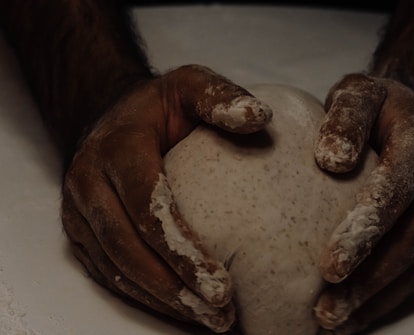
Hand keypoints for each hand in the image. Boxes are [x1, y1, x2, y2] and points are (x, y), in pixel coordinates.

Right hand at [60, 64, 271, 332]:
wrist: (113, 116)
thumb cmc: (159, 105)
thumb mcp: (190, 85)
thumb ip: (220, 98)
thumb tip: (258, 118)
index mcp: (117, 149)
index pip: (147, 206)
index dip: (181, 250)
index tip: (221, 285)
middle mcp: (89, 182)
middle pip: (128, 249)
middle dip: (173, 289)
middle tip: (219, 315)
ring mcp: (80, 211)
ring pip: (115, 268)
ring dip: (160, 301)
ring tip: (206, 321)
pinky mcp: (81, 231)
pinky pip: (108, 272)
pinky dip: (143, 296)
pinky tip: (179, 308)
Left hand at [313, 74, 413, 333]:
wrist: (412, 113)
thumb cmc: (377, 105)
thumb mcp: (359, 93)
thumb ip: (345, 117)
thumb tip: (332, 161)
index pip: (394, 194)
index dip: (364, 233)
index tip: (329, 267)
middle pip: (408, 242)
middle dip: (368, 280)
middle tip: (327, 311)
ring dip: (375, 299)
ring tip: (333, 321)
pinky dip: (386, 297)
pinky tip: (355, 314)